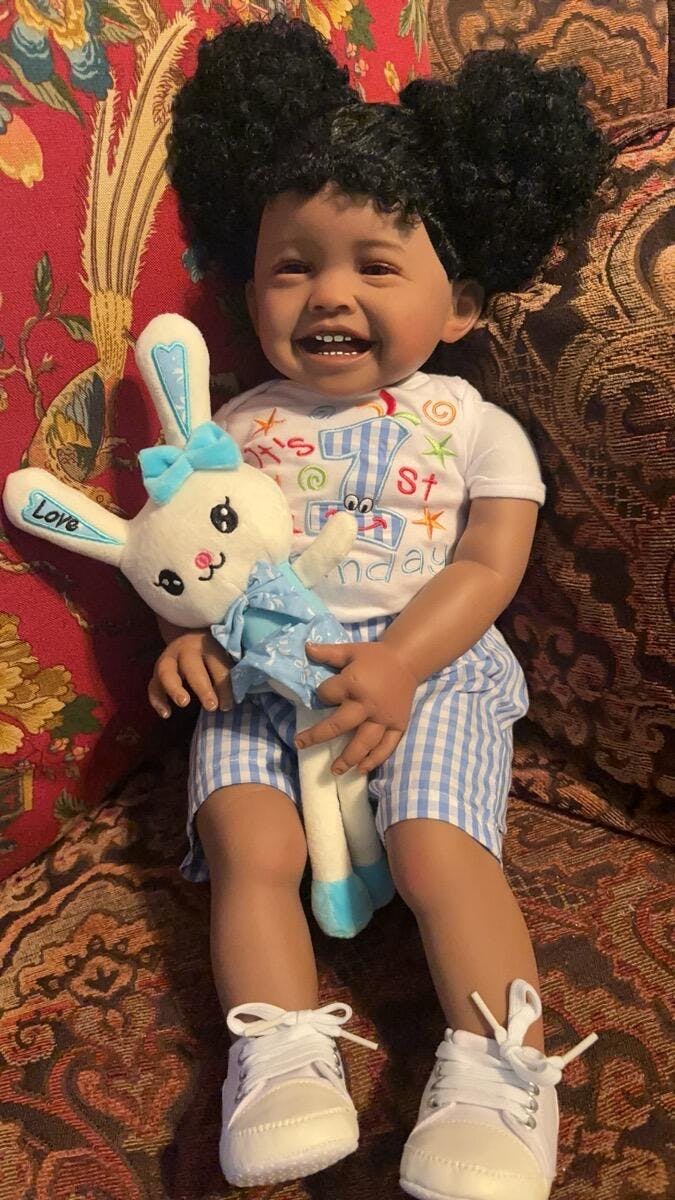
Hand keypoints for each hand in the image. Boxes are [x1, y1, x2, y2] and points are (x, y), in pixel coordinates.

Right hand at [148, 630, 232, 716]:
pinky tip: (166, 714)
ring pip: (166, 672)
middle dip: (202, 687)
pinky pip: (153, 686)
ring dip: (174, 688)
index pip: (218, 666)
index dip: (224, 687)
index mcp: (208, 645)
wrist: (189, 636)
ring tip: (184, 703)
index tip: (228, 706)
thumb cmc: (212, 653)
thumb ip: (228, 676)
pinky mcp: (156, 672)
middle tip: (211, 706)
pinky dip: (157, 700)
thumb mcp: (223, 656)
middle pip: (192, 666)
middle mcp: (186, 649)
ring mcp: (168, 659)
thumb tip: (229, 704)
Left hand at [294, 641, 418, 773]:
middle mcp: (367, 704)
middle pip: (339, 724)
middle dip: (318, 735)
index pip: (327, 694)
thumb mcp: (350, 650)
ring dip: (348, 758)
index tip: (322, 695)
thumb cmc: (375, 656)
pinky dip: (375, 759)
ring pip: (363, 742)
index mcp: (354, 683)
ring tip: (334, 771)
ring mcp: (383, 718)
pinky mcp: (397, 725)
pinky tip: (361, 769)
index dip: (321, 695)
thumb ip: (328, 652)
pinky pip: (387, 746)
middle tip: (301, 744)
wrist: (407, 660)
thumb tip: (305, 648)